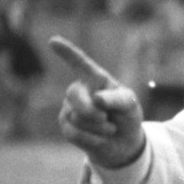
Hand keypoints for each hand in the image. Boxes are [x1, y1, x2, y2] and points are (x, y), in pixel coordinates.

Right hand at [49, 35, 145, 168]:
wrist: (124, 142)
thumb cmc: (127, 116)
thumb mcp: (130, 105)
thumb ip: (117, 99)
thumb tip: (96, 99)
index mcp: (96, 79)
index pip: (80, 63)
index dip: (67, 52)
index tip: (53, 41)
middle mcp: (80, 91)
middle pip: (73, 94)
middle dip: (89, 110)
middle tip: (105, 118)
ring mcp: (70, 108)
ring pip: (75, 117)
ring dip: (98, 127)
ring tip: (109, 127)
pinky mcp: (66, 126)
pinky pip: (74, 133)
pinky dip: (93, 139)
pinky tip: (101, 138)